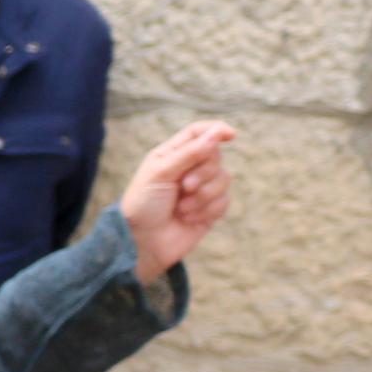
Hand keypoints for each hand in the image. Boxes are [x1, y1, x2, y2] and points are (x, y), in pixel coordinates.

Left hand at [118, 119, 234, 286]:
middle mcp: (188, 169)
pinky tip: (187, 219)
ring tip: (181, 208)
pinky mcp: (210, 209)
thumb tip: (216, 134)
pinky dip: (206, 210)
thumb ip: (189, 153)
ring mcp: (201, 189)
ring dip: (203, 195)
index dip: (216, 130)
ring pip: (224, 179)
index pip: (198, 133)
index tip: (230, 134)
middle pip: (215, 156)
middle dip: (203, 172)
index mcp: (172, 155)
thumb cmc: (143, 205)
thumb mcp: (161, 173)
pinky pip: (224, 201)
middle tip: (184, 186)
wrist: (142, 242)